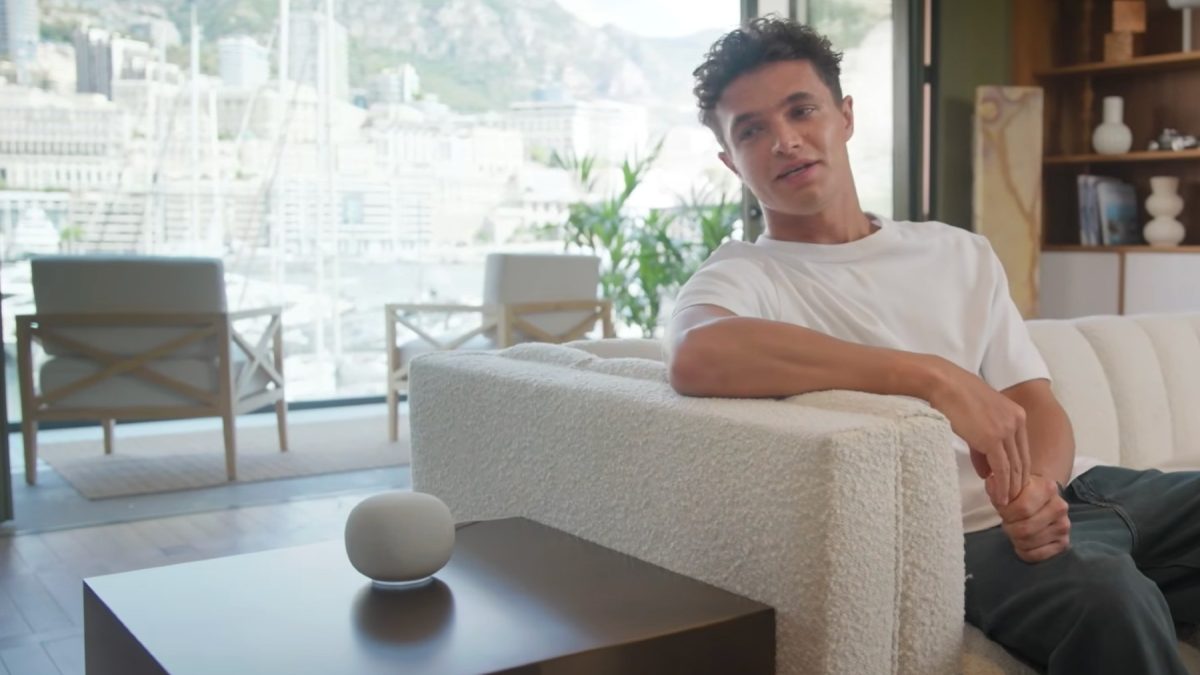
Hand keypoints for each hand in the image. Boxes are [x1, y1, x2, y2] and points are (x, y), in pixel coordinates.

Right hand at [925, 357, 1030, 505]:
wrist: (944, 384)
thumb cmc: (955, 397)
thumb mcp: (977, 418)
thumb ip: (984, 444)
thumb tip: (986, 470)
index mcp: (1016, 415)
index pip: (1022, 450)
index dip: (1017, 470)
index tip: (1011, 484)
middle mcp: (1017, 422)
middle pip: (1022, 460)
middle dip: (1017, 482)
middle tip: (1011, 499)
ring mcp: (1006, 430)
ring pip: (1014, 467)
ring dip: (1010, 487)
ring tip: (1004, 502)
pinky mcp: (993, 440)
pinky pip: (1002, 469)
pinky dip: (1001, 485)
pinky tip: (998, 496)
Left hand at [997, 474, 1070, 562]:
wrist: (1041, 500)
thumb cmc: (1021, 494)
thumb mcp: (1009, 486)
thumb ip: (999, 488)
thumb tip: (993, 488)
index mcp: (1048, 488)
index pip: (1022, 508)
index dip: (1006, 513)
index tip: (1002, 510)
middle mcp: (1060, 507)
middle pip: (1024, 529)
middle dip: (1009, 527)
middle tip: (1007, 522)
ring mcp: (1063, 526)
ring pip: (1029, 542)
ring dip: (1015, 539)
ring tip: (1015, 530)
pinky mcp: (1063, 543)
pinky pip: (1036, 555)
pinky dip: (1023, 551)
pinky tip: (1022, 542)